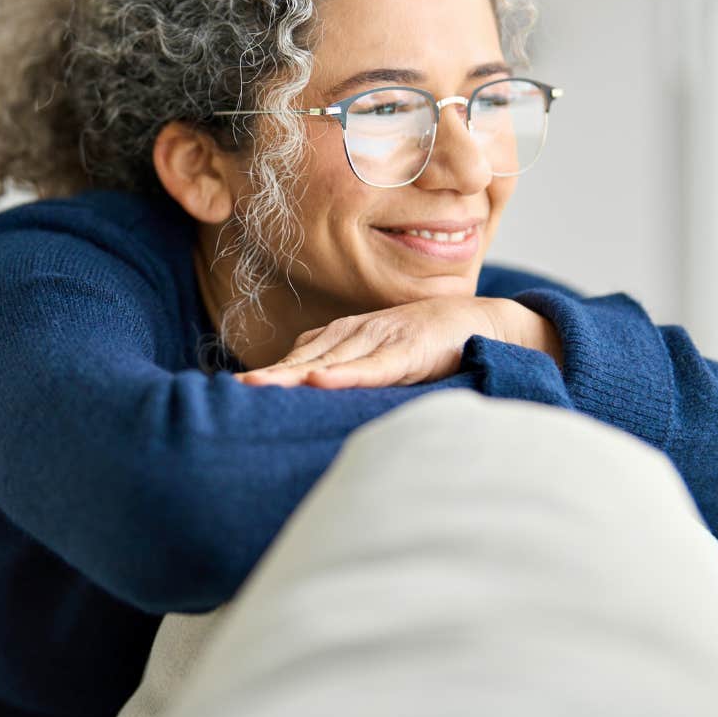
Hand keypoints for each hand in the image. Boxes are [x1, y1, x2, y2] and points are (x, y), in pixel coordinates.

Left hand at [234, 296, 563, 389]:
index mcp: (349, 336)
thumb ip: (352, 371)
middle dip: (270, 375)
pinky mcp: (409, 352)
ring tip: (258, 386)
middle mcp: (358, 334)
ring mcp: (383, 340)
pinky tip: (320, 380)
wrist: (484, 322)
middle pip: (304, 358)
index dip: (269, 372)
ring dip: (293, 373)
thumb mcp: (384, 358)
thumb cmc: (432, 343)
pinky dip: (346, 374)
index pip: (300, 356)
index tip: (235, 389)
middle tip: (233, 391)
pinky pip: (373, 366)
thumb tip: (315, 393)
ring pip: (330, 361)